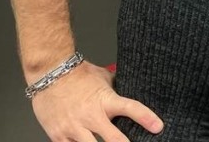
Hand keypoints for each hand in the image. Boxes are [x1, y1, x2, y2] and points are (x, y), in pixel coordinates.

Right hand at [30, 61, 163, 140]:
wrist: (50, 73)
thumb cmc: (78, 74)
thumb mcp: (103, 77)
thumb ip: (116, 88)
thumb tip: (131, 89)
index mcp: (106, 100)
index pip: (131, 108)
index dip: (146, 118)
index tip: (158, 127)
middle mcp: (92, 116)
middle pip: (114, 140)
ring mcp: (74, 128)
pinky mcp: (58, 135)